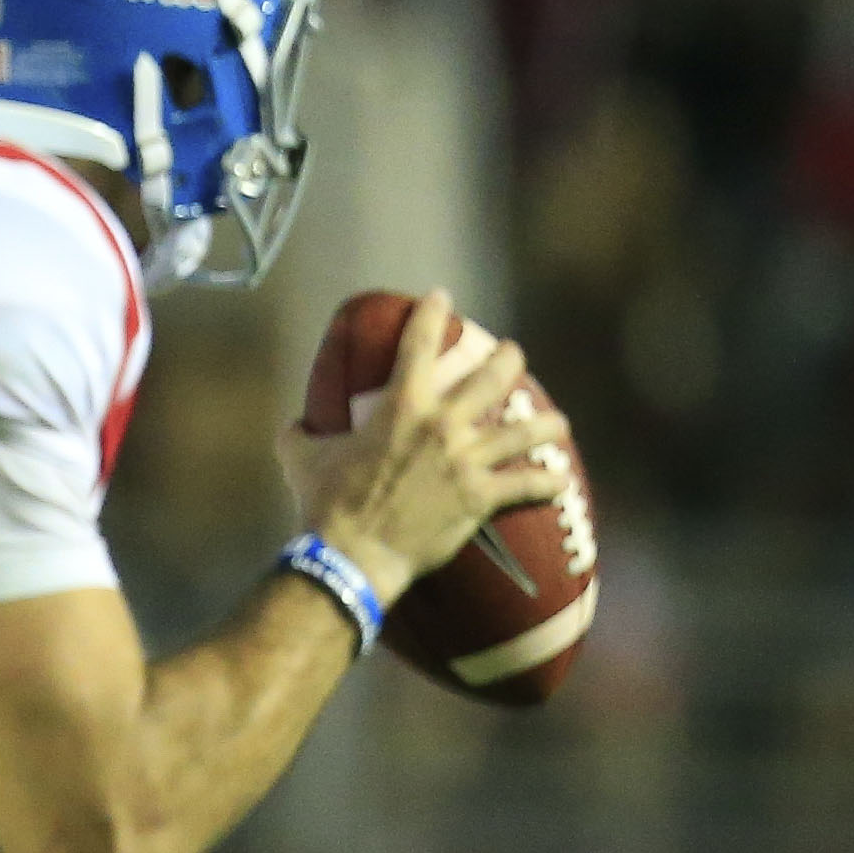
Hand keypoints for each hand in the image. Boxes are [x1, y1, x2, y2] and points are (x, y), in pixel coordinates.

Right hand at [273, 289, 575, 598]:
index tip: (441, 297)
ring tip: (556, 422)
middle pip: (494, 376)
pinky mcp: (481, 497)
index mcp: (401, 406)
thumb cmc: (325, 503)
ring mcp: (468, 460)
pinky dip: (547, 482)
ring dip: (547, 423)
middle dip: (509, 359)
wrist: (351, 555)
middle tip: (512, 355)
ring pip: (527, 430)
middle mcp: (443, 424)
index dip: (431, 314)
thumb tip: (293, 425)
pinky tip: (560, 480)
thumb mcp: (301, 460)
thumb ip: (300, 436)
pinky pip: (528, 485)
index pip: (419, 344)